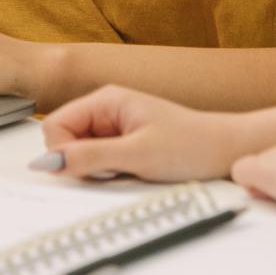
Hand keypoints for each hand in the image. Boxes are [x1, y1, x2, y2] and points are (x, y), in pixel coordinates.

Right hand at [36, 85, 251, 181]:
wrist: (225, 151)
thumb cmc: (191, 145)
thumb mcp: (137, 155)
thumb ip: (91, 157)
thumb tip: (50, 163)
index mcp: (106, 100)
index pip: (55, 126)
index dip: (63, 153)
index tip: (88, 169)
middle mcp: (106, 110)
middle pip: (65, 141)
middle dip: (81, 162)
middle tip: (115, 169)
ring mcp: (114, 128)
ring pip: (80, 155)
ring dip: (97, 170)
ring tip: (129, 169)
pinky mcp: (123, 145)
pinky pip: (98, 163)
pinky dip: (108, 174)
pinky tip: (132, 173)